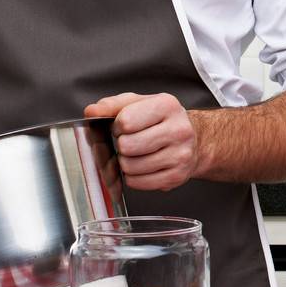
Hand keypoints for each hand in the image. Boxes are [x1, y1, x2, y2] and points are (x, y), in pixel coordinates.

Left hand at [84, 92, 198, 190]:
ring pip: (130, 166)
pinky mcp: (177, 176)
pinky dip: (133, 177)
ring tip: (137, 154)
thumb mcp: (139, 104)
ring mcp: (180, 155)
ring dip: (126, 162)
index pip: (125, 121)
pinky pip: (137, 182)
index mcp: (167, 106)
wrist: (194, 140)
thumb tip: (91, 111)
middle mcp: (178, 130)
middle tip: (130, 142)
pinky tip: (143, 166)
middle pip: (127, 146)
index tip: (124, 126)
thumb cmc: (161, 121)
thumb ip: (112, 105)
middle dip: (122, 145)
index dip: (117, 126)